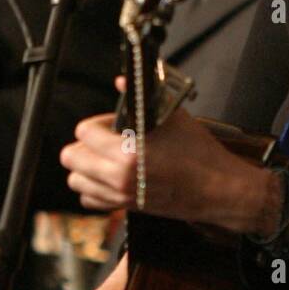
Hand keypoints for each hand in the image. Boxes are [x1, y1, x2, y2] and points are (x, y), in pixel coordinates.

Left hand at [60, 104, 277, 234]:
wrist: (217, 189)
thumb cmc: (199, 153)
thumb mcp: (171, 116)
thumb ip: (139, 98)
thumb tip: (120, 81)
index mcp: (127, 153)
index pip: (84, 132)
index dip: (98, 122)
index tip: (113, 122)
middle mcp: (118, 177)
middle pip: (71, 157)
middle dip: (85, 143)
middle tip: (105, 138)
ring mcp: (120, 195)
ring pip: (76, 180)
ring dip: (86, 165)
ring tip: (105, 157)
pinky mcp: (126, 208)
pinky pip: (90, 200)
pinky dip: (93, 187)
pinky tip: (109, 175)